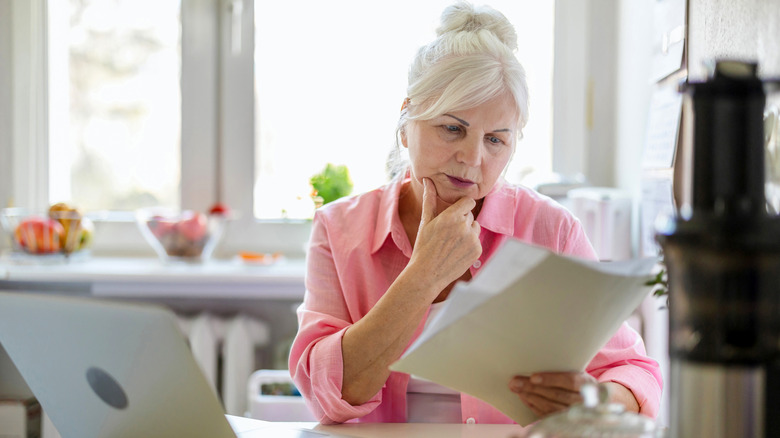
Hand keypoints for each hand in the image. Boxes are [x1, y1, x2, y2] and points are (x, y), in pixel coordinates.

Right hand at [408, 178, 481, 295]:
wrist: (427, 274)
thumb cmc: (423, 247)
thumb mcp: (425, 222)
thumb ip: (430, 199)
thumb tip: (427, 180)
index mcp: (451, 217)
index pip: (468, 202)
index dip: (462, 206)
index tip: (455, 213)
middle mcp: (464, 227)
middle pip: (470, 215)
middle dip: (461, 221)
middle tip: (447, 234)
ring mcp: (472, 240)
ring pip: (475, 227)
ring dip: (467, 232)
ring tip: (452, 243)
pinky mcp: (477, 251)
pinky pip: (477, 241)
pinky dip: (469, 245)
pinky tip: (456, 252)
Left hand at [508, 372, 595, 417]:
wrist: (591, 399)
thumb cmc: (577, 380)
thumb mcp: (575, 371)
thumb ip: (560, 368)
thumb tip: (534, 361)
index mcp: (588, 384)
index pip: (570, 381)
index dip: (551, 379)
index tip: (533, 377)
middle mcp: (583, 401)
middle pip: (556, 395)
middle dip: (533, 388)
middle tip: (515, 382)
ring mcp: (575, 414)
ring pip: (550, 407)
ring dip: (530, 397)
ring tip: (516, 389)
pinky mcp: (565, 422)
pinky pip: (547, 416)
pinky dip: (533, 406)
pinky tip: (523, 398)